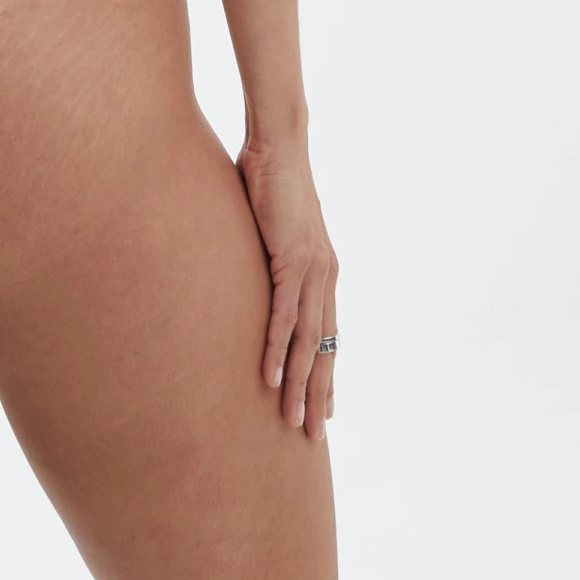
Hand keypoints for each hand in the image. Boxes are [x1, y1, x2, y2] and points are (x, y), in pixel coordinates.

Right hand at [236, 133, 337, 440]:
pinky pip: (284, 315)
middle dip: (319, 393)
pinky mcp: (292, 260)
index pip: (328, 333)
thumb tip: (251, 268)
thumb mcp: (271, 227)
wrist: (278, 144)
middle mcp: (326, 275)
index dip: (326, 373)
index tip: (323, 408)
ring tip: (291, 421)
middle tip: (312, 435)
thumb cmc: (270, 179)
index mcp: (324, 270)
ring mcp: (313, 270)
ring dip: (300, 384)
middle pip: (325, 347)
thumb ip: (269, 254)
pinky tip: (271, 378)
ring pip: (308, 340)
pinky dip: (279, 349)